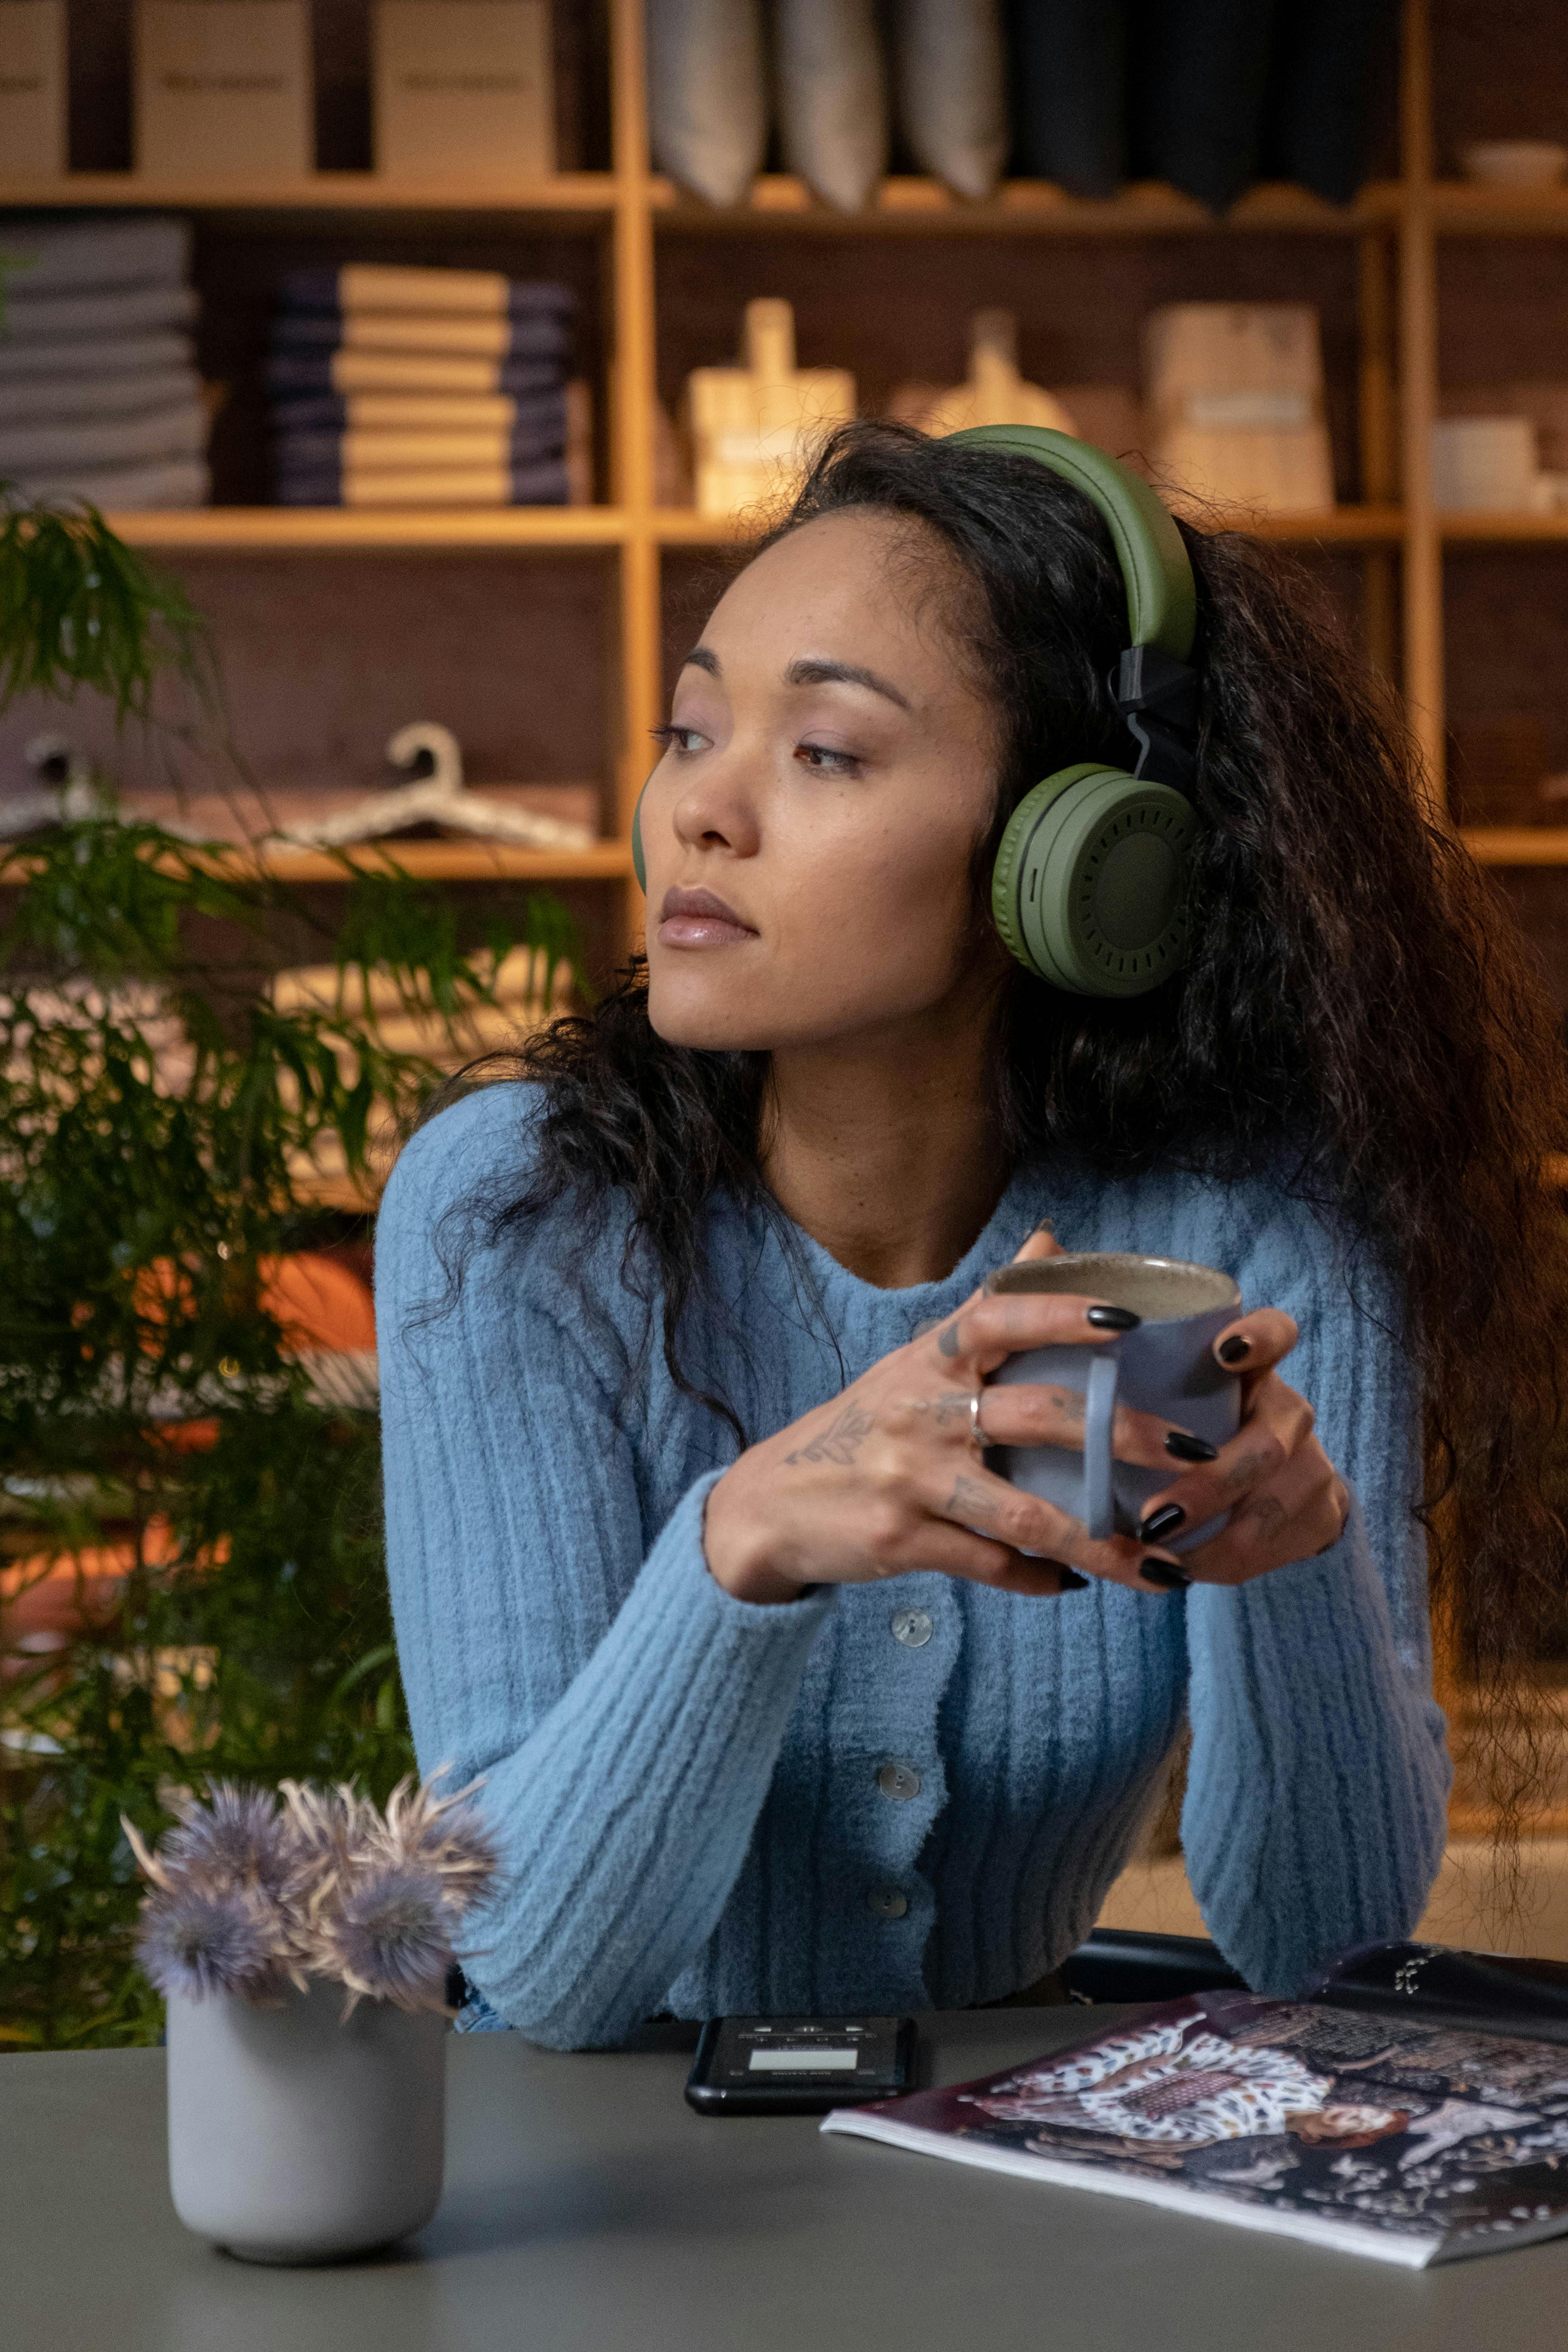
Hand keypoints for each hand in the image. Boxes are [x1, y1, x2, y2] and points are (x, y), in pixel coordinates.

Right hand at [703, 1226, 1200, 1606]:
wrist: (774, 1501)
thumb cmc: (867, 1424)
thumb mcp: (916, 1361)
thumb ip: (987, 1310)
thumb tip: (1051, 1238)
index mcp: (930, 1361)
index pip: (996, 1321)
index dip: (1058, 1314)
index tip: (1126, 1321)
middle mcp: (921, 1413)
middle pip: (1034, 1416)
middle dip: (1120, 1436)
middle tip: (1193, 1453)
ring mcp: (913, 1480)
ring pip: (1023, 1511)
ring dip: (1100, 1539)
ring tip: (1162, 1563)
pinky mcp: (905, 1541)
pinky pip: (989, 1563)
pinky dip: (1039, 1577)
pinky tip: (1078, 1583)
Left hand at [1129, 1309, 1349, 1585]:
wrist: (1280, 1493)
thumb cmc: (1198, 1433)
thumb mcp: (1176, 1398)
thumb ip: (1133, 1379)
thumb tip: (1048, 1329)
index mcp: (1255, 1371)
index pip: (1277, 1334)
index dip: (1260, 1338)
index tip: (1223, 1351)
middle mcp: (1289, 1412)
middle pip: (1267, 1444)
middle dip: (1209, 1484)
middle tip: (1155, 1514)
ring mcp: (1311, 1465)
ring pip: (1268, 1504)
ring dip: (1211, 1533)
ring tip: (1156, 1549)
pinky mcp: (1320, 1515)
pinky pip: (1270, 1546)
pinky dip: (1219, 1560)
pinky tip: (1178, 1568)